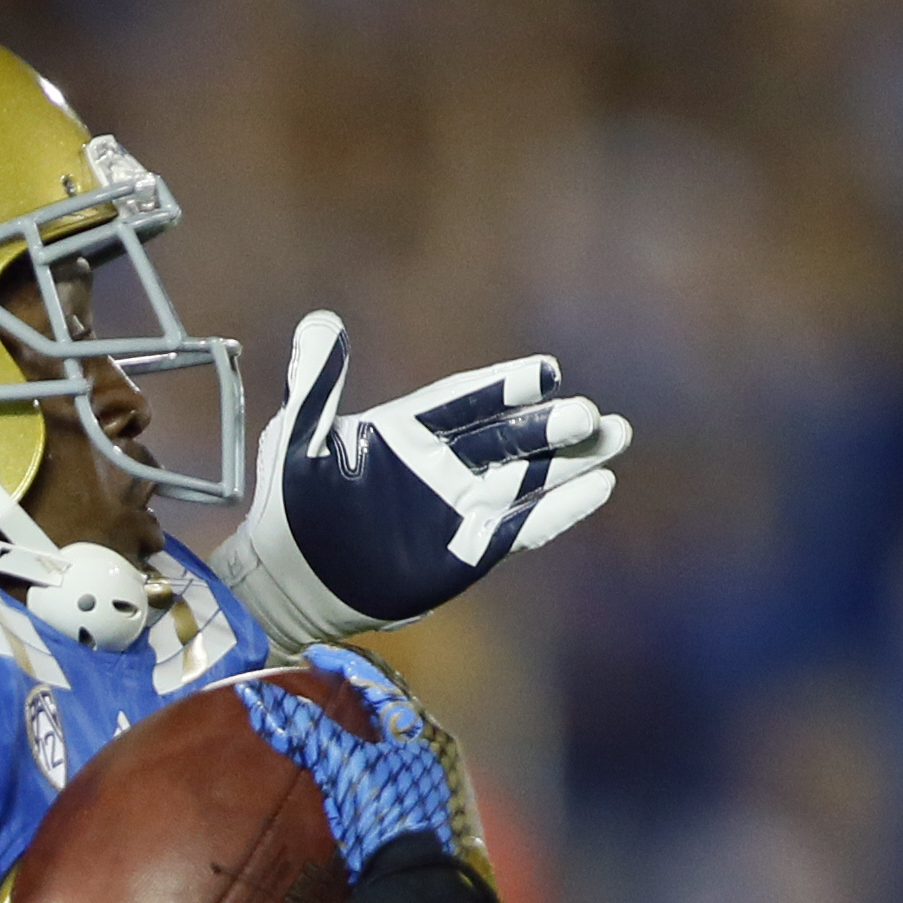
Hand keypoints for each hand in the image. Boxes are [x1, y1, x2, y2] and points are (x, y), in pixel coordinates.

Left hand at [211, 312, 629, 647]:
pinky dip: (558, 510)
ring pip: (526, 477)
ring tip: (615, 437)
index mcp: (409, 430)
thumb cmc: (289, 506)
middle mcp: (443, 464)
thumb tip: (322, 325)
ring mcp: (459, 507)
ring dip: (569, 461)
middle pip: (507, 438)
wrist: (287, 578)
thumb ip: (316, 386)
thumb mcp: (297, 440)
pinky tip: (597, 488)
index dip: (503, 388)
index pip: (465, 401)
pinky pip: (521, 528)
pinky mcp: (466, 551)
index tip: (543, 372)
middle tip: (586, 415)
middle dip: (548, 426)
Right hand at [239, 645, 498, 893]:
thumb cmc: (391, 820)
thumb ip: (308, 732)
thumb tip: (259, 701)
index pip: (379, 681)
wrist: (419, 887)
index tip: (310, 657)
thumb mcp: (346, 768)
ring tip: (313, 724)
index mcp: (420, 730)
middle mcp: (427, 751)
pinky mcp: (409, 812)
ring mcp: (421, 783)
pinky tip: (331, 770)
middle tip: (309, 688)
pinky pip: (377, 772)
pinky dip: (350, 761)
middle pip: (380, 708)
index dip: (342, 664)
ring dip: (346, 729)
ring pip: (379, 741)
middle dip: (343, 695)